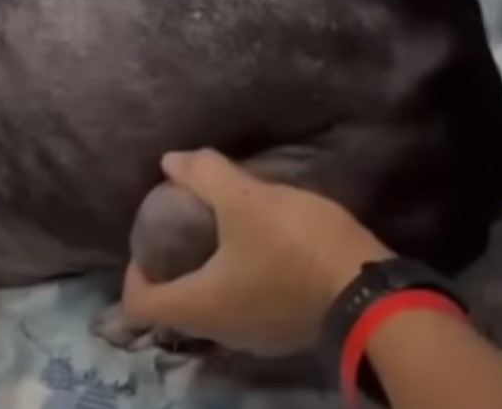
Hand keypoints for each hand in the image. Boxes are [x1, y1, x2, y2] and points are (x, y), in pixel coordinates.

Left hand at [122, 152, 390, 356]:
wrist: (367, 288)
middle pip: (178, 309)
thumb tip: (171, 160)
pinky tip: (262, 253)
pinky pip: (249, 312)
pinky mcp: (287, 333)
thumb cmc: (293, 244)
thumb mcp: (244, 198)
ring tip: (224, 236)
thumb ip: (204, 176)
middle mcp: (221, 333)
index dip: (135, 272)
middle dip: (175, 270)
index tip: (149, 240)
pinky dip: (243, 287)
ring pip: (216, 312)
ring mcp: (257, 340)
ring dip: (211, 278)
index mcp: (200, 307)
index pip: (139, 305)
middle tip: (186, 229)